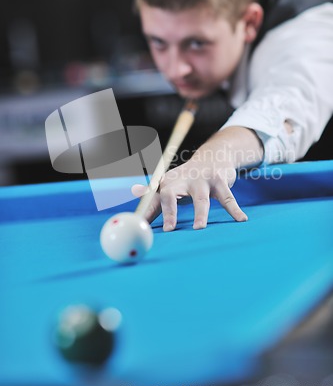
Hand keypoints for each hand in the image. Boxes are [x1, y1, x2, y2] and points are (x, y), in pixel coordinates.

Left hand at [132, 153, 246, 231]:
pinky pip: (228, 198)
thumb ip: (153, 196)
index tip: (142, 227)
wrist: (213, 156)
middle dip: (170, 211)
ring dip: (200, 214)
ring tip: (199, 228)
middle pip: (171, 194)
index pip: (153, 198)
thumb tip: (133, 195)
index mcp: (167, 182)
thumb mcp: (169, 184)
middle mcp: (181, 179)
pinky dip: (235, 210)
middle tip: (169, 229)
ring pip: (201, 199)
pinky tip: (241, 220)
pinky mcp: (220, 180)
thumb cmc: (187, 177)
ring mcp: (202, 179)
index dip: (148, 213)